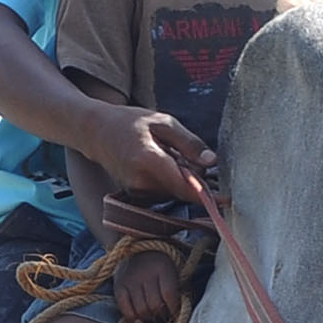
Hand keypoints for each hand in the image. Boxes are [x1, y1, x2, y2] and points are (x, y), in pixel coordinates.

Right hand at [89, 107, 211, 206]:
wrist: (95, 133)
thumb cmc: (129, 122)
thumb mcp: (163, 123)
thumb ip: (189, 143)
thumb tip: (212, 162)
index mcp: (149, 161)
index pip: (185, 186)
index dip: (208, 196)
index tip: (227, 200)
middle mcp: (142, 182)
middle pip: (183, 190)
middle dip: (194, 178)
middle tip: (187, 153)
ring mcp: (137, 191)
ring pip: (174, 191)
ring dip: (181, 177)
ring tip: (167, 153)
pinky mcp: (136, 195)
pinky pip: (164, 191)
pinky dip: (170, 179)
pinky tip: (160, 162)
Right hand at [110, 246, 187, 322]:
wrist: (137, 247)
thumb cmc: (160, 263)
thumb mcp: (173, 268)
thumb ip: (176, 288)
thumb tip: (176, 314)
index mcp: (162, 267)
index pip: (169, 294)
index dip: (174, 309)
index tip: (176, 315)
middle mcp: (145, 273)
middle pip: (154, 305)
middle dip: (161, 316)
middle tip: (163, 317)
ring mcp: (130, 279)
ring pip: (141, 309)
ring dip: (149, 318)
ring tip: (153, 317)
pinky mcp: (118, 285)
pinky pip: (125, 308)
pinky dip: (133, 318)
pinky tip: (139, 321)